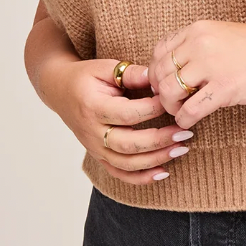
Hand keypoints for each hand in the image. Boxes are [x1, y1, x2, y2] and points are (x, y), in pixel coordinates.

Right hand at [42, 57, 195, 185]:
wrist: (60, 91)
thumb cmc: (86, 77)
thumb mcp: (105, 67)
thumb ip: (130, 73)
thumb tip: (156, 78)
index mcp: (93, 107)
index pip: (128, 114)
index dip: (154, 109)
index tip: (173, 101)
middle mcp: (92, 132)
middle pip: (129, 144)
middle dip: (160, 140)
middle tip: (185, 133)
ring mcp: (94, 148)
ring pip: (126, 163)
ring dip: (156, 159)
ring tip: (182, 149)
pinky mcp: (98, 156)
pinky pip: (119, 174)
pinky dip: (141, 178)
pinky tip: (163, 172)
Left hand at [148, 19, 245, 128]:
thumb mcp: (223, 35)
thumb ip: (198, 46)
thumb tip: (174, 69)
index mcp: (198, 30)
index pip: (158, 52)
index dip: (155, 73)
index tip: (164, 85)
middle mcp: (200, 44)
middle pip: (159, 74)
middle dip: (160, 93)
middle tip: (171, 104)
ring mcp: (212, 66)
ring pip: (169, 92)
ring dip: (170, 108)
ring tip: (181, 112)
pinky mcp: (226, 88)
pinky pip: (190, 110)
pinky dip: (184, 119)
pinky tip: (191, 122)